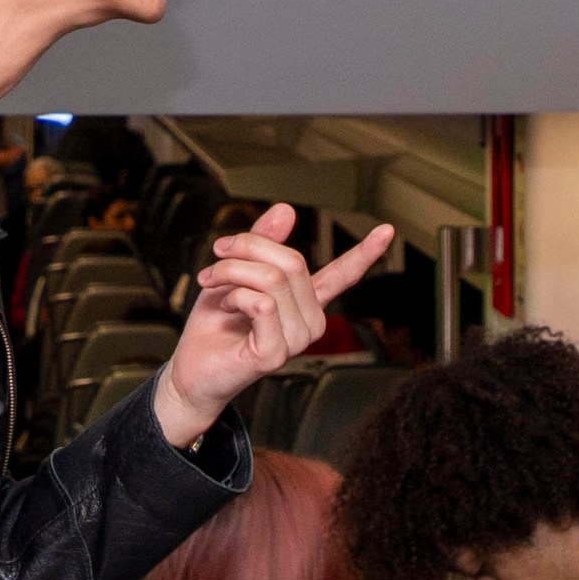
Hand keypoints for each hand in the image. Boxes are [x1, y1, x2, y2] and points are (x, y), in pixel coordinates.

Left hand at [150, 203, 391, 448]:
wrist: (190, 369)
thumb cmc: (214, 327)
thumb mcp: (237, 272)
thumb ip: (263, 243)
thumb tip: (287, 210)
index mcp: (304, 302)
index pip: (342, 276)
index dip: (365, 253)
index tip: (387, 231)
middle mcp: (309, 321)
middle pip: (291, 261)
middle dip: (245, 249)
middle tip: (217, 256)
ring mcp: (296, 340)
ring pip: (272, 279)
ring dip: (231, 271)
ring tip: (212, 282)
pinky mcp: (276, 353)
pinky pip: (262, 303)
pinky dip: (235, 295)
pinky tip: (226, 307)